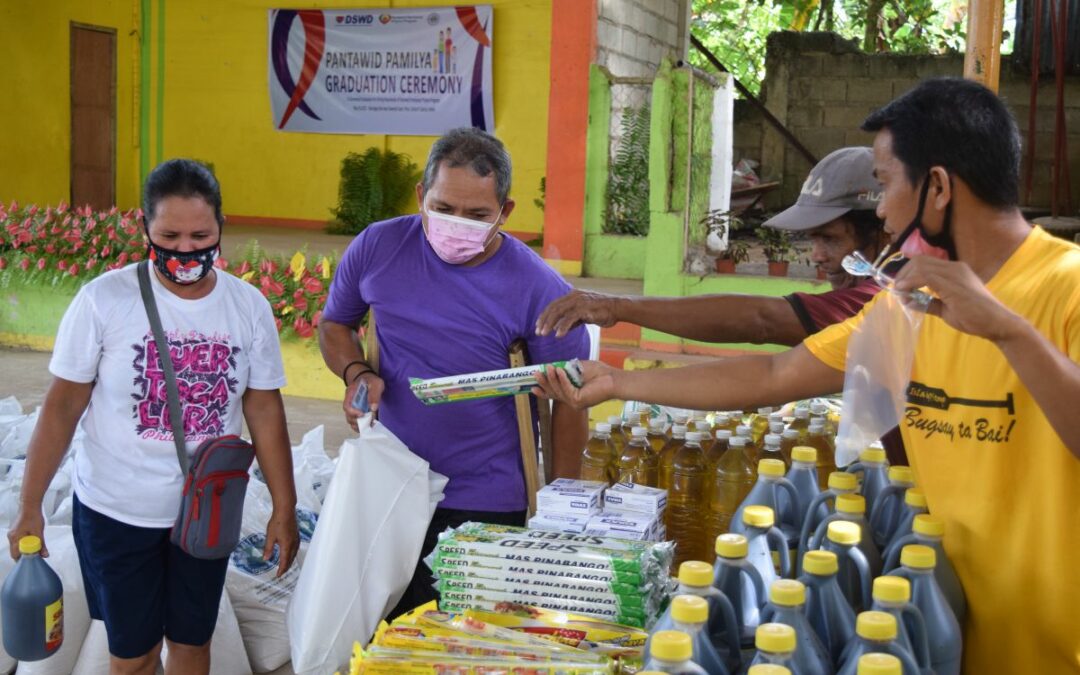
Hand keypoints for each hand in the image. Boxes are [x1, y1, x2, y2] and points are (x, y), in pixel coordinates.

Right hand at [7, 506, 45, 559]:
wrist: (30, 504)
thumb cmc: (34, 517)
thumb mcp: (39, 532)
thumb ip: (41, 545)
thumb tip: (45, 556)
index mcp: (14, 538)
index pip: (15, 555)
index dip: (23, 560)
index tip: (32, 561)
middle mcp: (11, 537)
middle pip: (15, 551)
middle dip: (25, 554)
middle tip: (35, 555)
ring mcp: (12, 533)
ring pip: (17, 546)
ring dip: (25, 548)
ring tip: (36, 548)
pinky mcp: (15, 530)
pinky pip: (18, 540)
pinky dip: (24, 543)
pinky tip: (32, 541)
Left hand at [263, 508, 299, 577]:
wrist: (286, 510)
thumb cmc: (277, 522)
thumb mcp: (270, 536)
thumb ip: (268, 549)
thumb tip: (265, 559)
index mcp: (286, 545)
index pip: (284, 561)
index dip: (281, 569)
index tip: (278, 575)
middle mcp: (293, 544)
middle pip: (291, 559)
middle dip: (286, 567)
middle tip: (281, 572)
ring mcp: (296, 539)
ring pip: (294, 554)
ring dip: (290, 561)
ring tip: (286, 565)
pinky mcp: (297, 535)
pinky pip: (296, 548)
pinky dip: (293, 554)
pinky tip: (291, 552)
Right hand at [343, 371, 383, 431]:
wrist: (368, 379)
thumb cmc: (371, 380)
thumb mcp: (376, 383)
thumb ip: (374, 394)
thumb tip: (373, 408)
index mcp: (351, 393)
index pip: (347, 406)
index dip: (353, 412)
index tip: (362, 414)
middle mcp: (350, 402)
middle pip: (348, 416)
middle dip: (357, 421)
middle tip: (368, 422)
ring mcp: (353, 408)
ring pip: (351, 420)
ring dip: (359, 425)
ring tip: (369, 425)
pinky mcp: (358, 411)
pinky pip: (356, 421)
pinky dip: (362, 425)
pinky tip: (370, 424)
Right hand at [533, 360, 616, 409]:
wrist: (613, 379)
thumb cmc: (599, 373)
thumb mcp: (578, 369)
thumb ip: (565, 369)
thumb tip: (553, 367)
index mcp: (572, 394)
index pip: (554, 394)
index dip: (543, 391)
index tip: (532, 387)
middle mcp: (572, 401)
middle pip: (552, 393)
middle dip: (544, 383)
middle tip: (536, 373)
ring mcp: (575, 403)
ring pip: (557, 391)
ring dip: (552, 378)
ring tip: (548, 367)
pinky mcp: (578, 401)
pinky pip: (566, 389)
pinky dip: (562, 379)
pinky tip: (559, 370)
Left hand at [535, 290, 619, 336]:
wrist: (618, 308)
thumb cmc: (602, 312)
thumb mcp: (584, 315)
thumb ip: (572, 320)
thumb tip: (559, 328)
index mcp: (572, 296)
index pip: (554, 305)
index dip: (544, 316)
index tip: (538, 326)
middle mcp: (574, 296)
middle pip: (553, 308)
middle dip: (544, 321)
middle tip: (538, 332)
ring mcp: (579, 301)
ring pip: (559, 312)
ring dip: (550, 324)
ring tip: (544, 334)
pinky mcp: (585, 308)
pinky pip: (570, 318)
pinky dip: (563, 327)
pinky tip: (558, 335)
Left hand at [893, 256, 1024, 341]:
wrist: (999, 323)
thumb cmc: (976, 318)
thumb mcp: (946, 310)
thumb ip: (928, 303)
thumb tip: (908, 301)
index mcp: (955, 270)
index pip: (924, 263)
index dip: (908, 272)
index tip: (899, 287)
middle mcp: (955, 267)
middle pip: (919, 260)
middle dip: (903, 274)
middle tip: (897, 290)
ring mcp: (955, 273)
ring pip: (920, 265)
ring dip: (905, 278)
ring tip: (900, 292)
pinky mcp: (953, 283)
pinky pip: (925, 276)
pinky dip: (910, 282)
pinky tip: (904, 292)